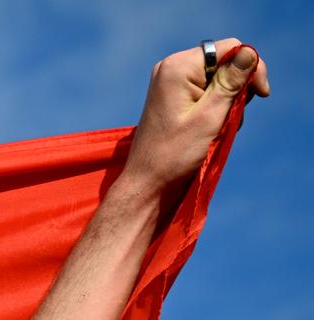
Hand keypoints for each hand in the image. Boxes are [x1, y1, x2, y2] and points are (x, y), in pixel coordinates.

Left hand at [119, 39, 270, 201]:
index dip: (251, 67)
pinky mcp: (173, 96)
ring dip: (227, 103)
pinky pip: (206, 92)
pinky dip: (215, 109)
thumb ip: (231, 82)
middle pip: (225, 63)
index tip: (261, 94)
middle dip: (237, 90)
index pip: (231, 48)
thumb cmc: (175, 154)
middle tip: (231, 118)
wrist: (148, 181)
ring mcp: (170, 82)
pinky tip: (210, 129)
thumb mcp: (210, 115)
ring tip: (217, 129)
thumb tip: (249, 52)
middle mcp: (171, 68)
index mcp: (178, 67)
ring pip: (218, 80)